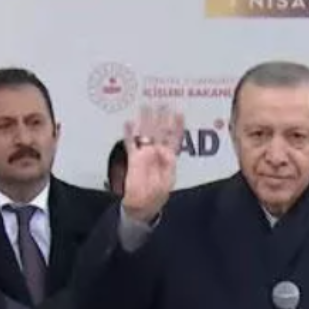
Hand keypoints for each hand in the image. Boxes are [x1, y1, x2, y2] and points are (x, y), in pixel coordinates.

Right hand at [121, 105, 183, 222]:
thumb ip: (166, 167)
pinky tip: (128, 123)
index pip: (174, 139)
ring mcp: (145, 154)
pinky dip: (129, 134)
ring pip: (145, 134)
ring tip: (145, 106)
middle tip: (162, 103)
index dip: (177, 126)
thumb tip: (163, 152)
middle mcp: (157, 153)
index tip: (179, 113)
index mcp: (169, 158)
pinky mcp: (134, 159)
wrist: (143, 206)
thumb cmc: (157, 196)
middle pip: (160, 131)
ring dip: (146, 121)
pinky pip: (131, 144)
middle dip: (161, 117)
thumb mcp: (166, 183)